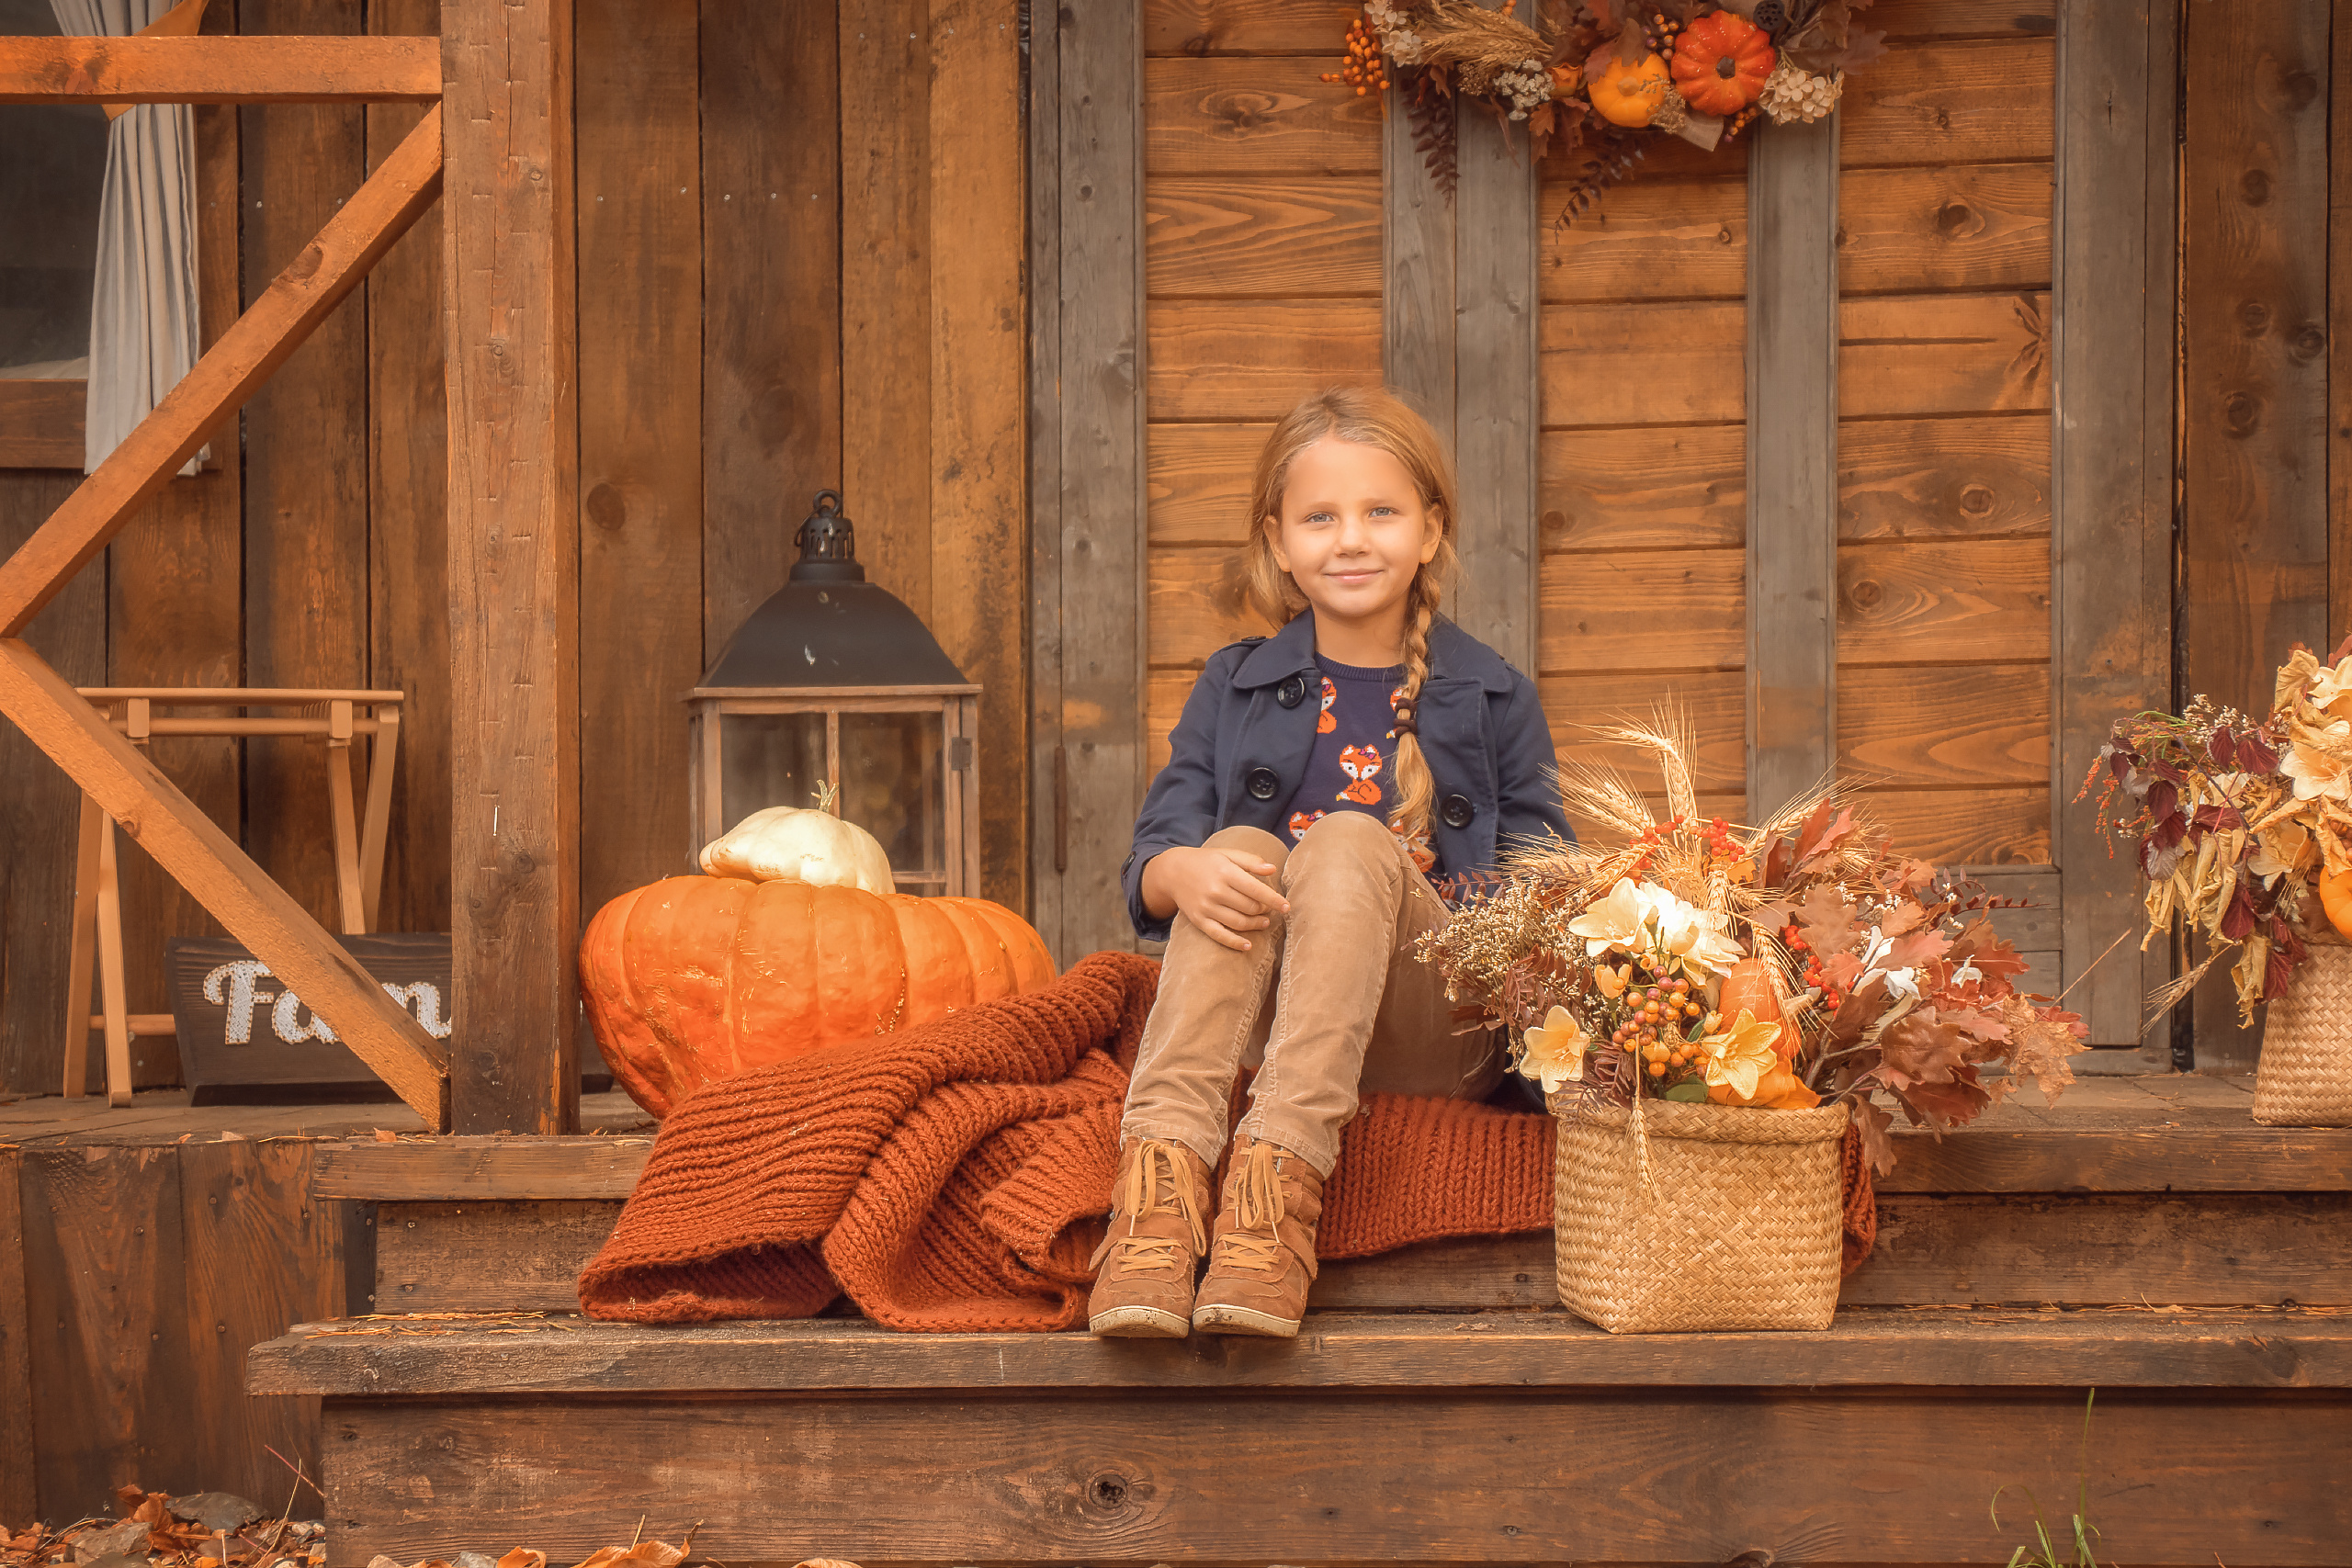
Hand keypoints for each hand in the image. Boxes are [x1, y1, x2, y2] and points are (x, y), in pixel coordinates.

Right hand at [1140, 845, 1288, 951]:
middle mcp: (1216, 891)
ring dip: (1255, 925)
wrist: (1172, 871)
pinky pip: (1219, 935)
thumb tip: (1273, 869)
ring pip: (1239, 922)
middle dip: (1264, 910)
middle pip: (1249, 907)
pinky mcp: (1198, 920)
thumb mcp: (1227, 854)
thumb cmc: (1206, 861)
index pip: (1256, 889)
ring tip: (1263, 922)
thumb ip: (1251, 861)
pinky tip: (1248, 945)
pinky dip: (1235, 943)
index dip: (1274, 899)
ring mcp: (1206, 908)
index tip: (1287, 906)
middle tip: (1269, 909)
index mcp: (1225, 872)